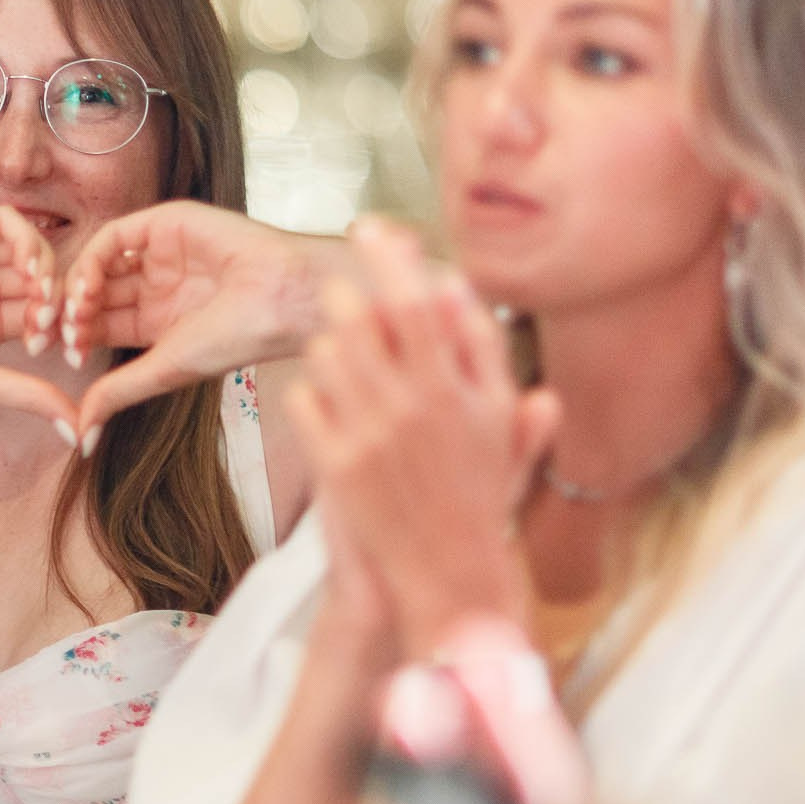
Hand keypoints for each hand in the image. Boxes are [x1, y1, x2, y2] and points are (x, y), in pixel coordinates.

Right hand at [0, 205, 74, 430]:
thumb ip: (31, 397)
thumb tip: (81, 431)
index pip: (44, 313)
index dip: (63, 329)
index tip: (64, 353)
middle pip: (44, 278)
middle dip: (61, 302)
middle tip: (58, 329)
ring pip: (31, 248)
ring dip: (49, 272)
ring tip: (42, 305)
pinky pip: (6, 220)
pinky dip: (29, 241)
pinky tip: (31, 271)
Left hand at [55, 202, 325, 440]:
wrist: (283, 299)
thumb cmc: (238, 338)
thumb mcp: (165, 369)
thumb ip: (118, 393)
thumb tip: (81, 434)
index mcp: (156, 319)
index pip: (100, 324)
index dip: (77, 338)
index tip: (67, 358)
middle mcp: (155, 284)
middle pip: (93, 294)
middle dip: (71, 314)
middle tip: (60, 334)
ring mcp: (158, 253)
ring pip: (98, 264)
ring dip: (78, 288)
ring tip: (77, 313)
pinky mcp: (164, 223)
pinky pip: (114, 237)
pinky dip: (93, 260)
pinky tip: (89, 286)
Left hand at [285, 219, 557, 655]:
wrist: (448, 575)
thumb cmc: (479, 495)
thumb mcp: (500, 422)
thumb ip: (482, 352)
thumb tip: (453, 287)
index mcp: (458, 391)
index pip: (417, 303)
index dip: (390, 259)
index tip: (370, 228)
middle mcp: (413, 408)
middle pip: (362, 318)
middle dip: (348, 299)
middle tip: (345, 298)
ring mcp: (370, 436)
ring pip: (327, 354)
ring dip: (330, 349)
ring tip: (347, 367)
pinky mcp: (336, 466)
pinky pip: (304, 400)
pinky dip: (310, 396)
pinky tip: (329, 409)